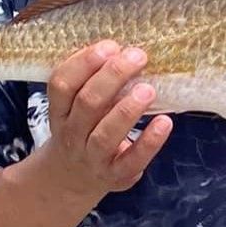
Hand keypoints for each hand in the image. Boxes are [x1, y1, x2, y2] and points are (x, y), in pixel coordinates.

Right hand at [30, 40, 171, 203]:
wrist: (71, 179)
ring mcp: (92, 157)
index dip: (83, 63)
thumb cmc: (83, 129)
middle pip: (87, 103)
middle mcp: (72, 133)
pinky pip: (131, 160)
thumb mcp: (76, 107)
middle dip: (112, 77)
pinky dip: (149, 142)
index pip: (61, 84)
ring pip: (104, 134)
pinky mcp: (115, 175)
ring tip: (148, 89)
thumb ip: (94, 82)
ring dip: (127, 110)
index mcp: (60, 111)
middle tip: (137, 57)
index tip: (110, 46)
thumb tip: (126, 50)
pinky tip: (165, 123)